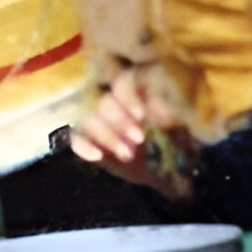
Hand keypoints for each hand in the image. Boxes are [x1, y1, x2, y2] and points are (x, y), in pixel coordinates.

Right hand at [66, 72, 189, 190]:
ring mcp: (96, 119)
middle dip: (120, 121)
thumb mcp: (176, 124)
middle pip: (104, 101)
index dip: (128, 97)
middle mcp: (113, 99)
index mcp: (135, 90)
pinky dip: (83, 146)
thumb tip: (157, 106)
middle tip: (139, 139)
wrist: (169, 169)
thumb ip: (167, 112)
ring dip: (107, 136)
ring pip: (88, 118)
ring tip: (127, 154)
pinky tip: (97, 156)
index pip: (122, 83)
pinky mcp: (86, 138)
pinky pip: (75, 137)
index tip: (141, 115)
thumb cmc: (173, 140)